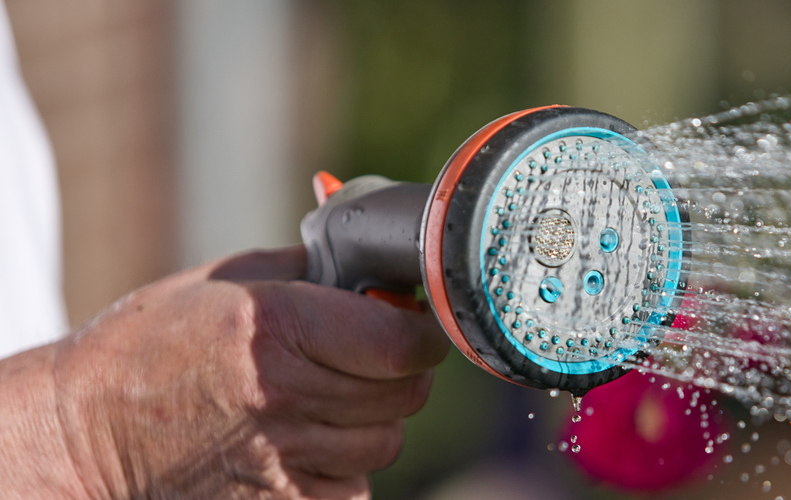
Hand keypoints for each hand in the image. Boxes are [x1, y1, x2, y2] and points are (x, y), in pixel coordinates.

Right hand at [0, 246, 448, 498]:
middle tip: (368, 358)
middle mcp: (286, 397)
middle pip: (405, 393)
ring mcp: (283, 461)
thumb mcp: (228, 281)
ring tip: (323, 400)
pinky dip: (343, 465)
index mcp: (278, 327)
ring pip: (385, 441)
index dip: (421, 331)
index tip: (414, 325)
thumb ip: (316, 270)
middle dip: (398, 372)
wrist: (84, 434)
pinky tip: (302, 441)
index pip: (406, 341)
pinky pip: (354, 485)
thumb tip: (383, 266)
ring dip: (371, 420)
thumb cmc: (152, 346)